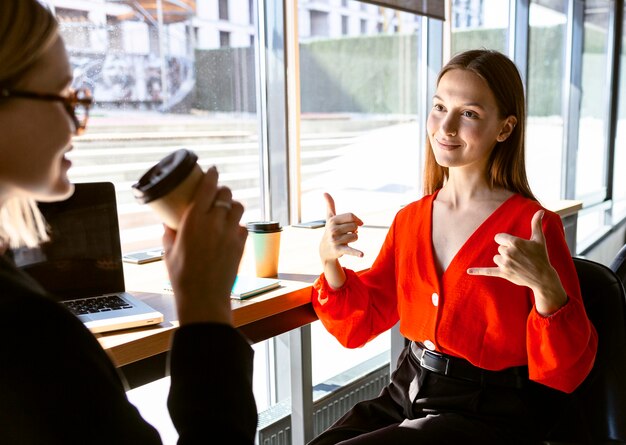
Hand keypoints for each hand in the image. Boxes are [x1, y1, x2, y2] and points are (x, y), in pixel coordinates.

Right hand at [162, 166, 247, 325]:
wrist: (204, 298)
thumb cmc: (182, 276)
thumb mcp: (169, 251)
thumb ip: (169, 233)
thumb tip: (168, 222)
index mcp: (194, 220)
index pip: (207, 187)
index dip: (211, 175)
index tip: (211, 170)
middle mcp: (214, 223)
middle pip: (226, 194)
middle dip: (222, 191)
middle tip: (216, 194)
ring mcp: (230, 233)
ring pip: (238, 207)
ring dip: (232, 205)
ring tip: (225, 211)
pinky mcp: (241, 245)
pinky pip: (242, 226)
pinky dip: (236, 225)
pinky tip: (228, 231)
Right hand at [319, 192, 363, 262]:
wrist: (324, 250)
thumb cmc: (330, 231)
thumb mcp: (330, 218)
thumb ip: (330, 205)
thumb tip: (324, 192)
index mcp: (332, 220)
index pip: (351, 216)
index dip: (357, 220)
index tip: (359, 223)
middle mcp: (333, 230)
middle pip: (355, 227)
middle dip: (354, 231)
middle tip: (347, 234)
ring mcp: (335, 240)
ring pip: (356, 237)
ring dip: (354, 239)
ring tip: (346, 241)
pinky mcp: (339, 250)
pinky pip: (350, 250)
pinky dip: (356, 253)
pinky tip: (362, 255)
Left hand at [467, 210, 567, 314]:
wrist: (542, 277)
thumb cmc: (541, 257)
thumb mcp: (539, 239)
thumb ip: (536, 224)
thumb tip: (541, 211)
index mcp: (515, 242)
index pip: (499, 238)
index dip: (505, 241)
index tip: (514, 246)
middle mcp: (508, 252)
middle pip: (499, 248)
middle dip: (507, 252)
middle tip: (520, 258)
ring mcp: (505, 264)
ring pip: (496, 258)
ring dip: (503, 260)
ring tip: (516, 264)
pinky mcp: (503, 273)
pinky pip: (487, 271)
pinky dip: (477, 271)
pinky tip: (468, 271)